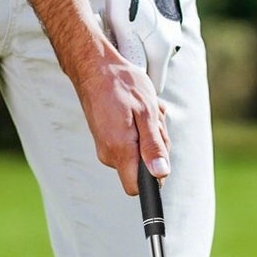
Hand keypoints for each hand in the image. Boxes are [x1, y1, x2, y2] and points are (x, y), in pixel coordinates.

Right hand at [71, 38, 169, 195]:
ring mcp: (105, 147)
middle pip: (141, 168)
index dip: (152, 178)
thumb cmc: (122, 85)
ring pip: (138, 152)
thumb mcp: (147, 113)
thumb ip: (153, 146)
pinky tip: (136, 109)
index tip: (158, 154)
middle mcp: (108, 154)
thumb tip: (160, 174)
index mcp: (119, 150)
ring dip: (148, 133)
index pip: (135, 188)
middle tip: (152, 120)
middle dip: (154, 146)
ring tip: (143, 110)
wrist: (96, 68)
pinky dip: (139, 127)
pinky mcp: (105, 139)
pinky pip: (130, 142)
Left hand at [105, 0, 182, 93]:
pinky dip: (131, 36)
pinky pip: (145, 40)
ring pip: (145, 55)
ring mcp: (167, 35)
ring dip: (128, 50)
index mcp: (161, 51)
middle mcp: (169, 47)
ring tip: (112, 32)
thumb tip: (131, 79)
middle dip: (129, 69)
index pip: (152, 87)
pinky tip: (117, 21)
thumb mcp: (124, 25)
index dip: (136, 89)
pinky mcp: (162, 25)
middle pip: (148, 72)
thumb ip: (130, 55)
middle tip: (110, 55)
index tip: (116, 83)